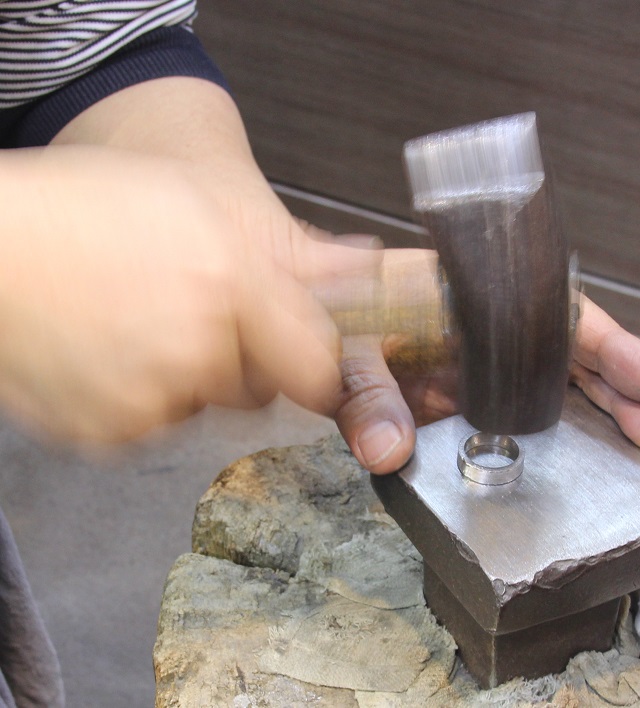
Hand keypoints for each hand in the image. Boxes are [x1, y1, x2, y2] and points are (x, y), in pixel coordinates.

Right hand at [0, 145, 376, 441]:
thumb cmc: (89, 207)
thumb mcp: (201, 206)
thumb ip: (295, 254)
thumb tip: (370, 267)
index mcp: (230, 286)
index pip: (318, 368)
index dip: (315, 364)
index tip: (306, 358)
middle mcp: (196, 351)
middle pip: (259, 390)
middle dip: (242, 358)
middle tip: (196, 311)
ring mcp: (149, 400)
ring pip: (203, 407)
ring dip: (188, 377)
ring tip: (139, 320)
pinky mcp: (107, 435)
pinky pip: (153, 425)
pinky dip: (140, 397)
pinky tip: (108, 349)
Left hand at [333, 252, 639, 473]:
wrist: (295, 309)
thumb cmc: (323, 314)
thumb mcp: (342, 348)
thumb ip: (362, 396)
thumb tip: (388, 450)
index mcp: (466, 300)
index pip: (553, 313)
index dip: (607, 347)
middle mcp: (484, 328)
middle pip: (570, 353)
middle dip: (623, 394)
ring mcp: (478, 363)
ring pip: (556, 383)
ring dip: (606, 415)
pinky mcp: (464, 395)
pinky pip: (522, 409)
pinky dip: (561, 431)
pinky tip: (591, 457)